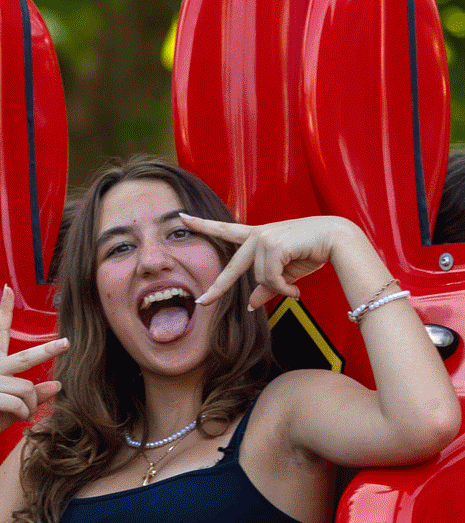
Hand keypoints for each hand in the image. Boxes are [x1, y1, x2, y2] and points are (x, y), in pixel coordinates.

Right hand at [0, 286, 67, 451]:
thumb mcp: (14, 404)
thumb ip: (33, 394)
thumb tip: (57, 385)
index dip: (5, 311)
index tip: (8, 290)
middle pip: (25, 357)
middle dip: (48, 350)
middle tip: (67, 343)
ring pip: (27, 389)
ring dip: (30, 407)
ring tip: (20, 415)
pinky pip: (19, 404)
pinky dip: (23, 415)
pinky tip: (13, 419)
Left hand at [186, 213, 347, 310]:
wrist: (338, 240)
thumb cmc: (313, 251)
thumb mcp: (286, 272)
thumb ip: (267, 286)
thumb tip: (250, 305)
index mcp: (257, 236)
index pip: (225, 230)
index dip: (203, 225)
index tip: (182, 217)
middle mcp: (257, 234)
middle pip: (232, 268)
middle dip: (217, 289)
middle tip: (202, 303)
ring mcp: (264, 238)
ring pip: (259, 278)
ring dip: (277, 289)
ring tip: (293, 289)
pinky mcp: (273, 245)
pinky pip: (270, 279)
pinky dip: (283, 289)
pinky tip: (296, 289)